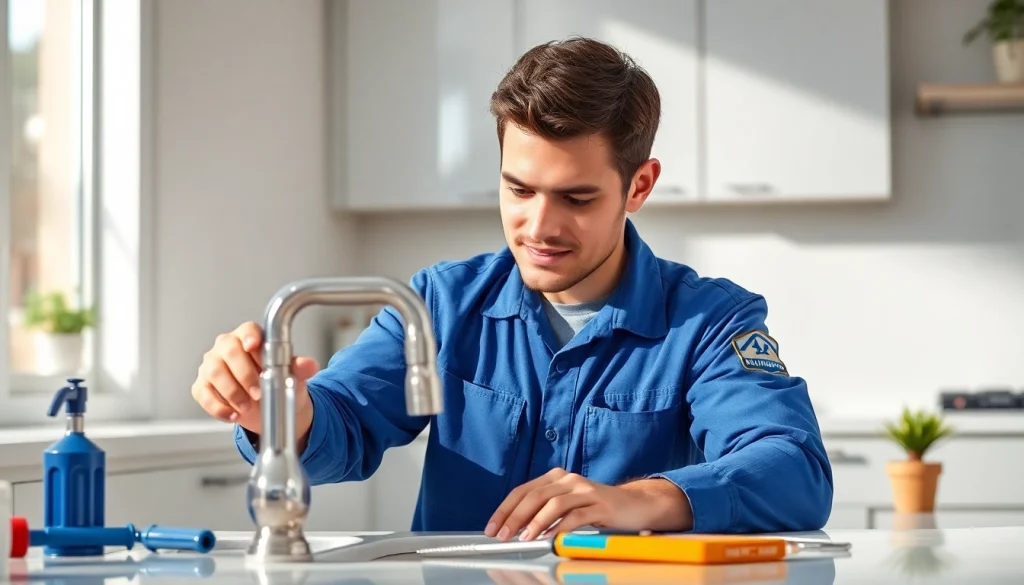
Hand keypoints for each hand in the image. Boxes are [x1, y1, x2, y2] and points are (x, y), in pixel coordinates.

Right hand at [191, 321, 318, 439]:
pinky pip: (203, 393)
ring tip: (247, 407)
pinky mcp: (202, 385)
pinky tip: (233, 415)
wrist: (269, 407)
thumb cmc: (278, 382)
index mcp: (250, 337)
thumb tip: (309, 364)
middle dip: (244, 374)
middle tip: (258, 393)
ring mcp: (212, 365)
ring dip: (231, 392)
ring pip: (213, 372)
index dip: (249, 336)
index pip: (247, 330)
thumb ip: (299, 368)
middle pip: (228, 351)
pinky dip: (218, 407)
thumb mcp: (293, 376)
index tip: (254, 346)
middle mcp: (227, 347)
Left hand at [484, 468, 692, 540]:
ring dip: (535, 522)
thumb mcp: (567, 505)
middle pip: (534, 495)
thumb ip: (544, 510)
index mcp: (556, 477)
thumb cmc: (596, 508)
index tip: (493, 527)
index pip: (523, 490)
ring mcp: (585, 490)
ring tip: (523, 538)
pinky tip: (550, 538)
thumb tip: (515, 528)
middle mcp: (568, 479)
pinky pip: (575, 515)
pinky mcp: (600, 504)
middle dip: (515, 516)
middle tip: (503, 535)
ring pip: (553, 503)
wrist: (635, 504)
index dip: (505, 509)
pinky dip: (559, 527)